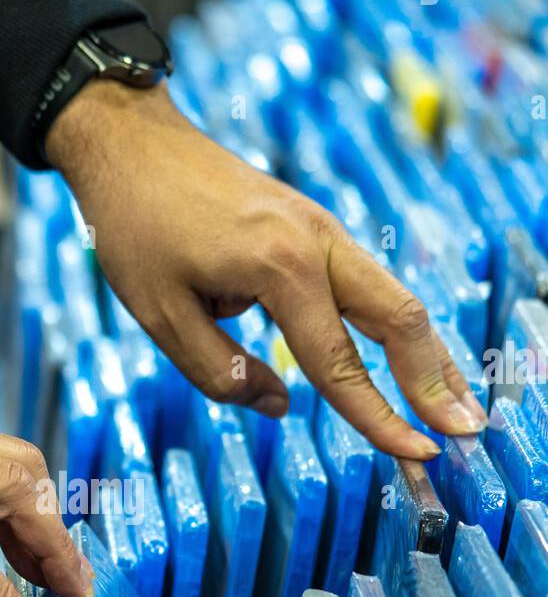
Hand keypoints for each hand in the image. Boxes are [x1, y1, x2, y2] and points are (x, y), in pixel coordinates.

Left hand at [47, 82, 486, 458]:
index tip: (417, 454)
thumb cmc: (136, 226)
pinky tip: (411, 359)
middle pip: (401, 319)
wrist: (132, 142)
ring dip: (428, 354)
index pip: (340, 362)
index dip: (380, 417)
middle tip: (464, 432)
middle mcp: (317, 241)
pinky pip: (370, 285)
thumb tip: (280, 406)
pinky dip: (398, 327)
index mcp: (280, 266)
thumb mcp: (160, 314)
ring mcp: (321, 229)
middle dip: (435, 381)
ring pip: (396, 298)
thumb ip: (219, 372)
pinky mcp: (314, 229)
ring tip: (456, 404)